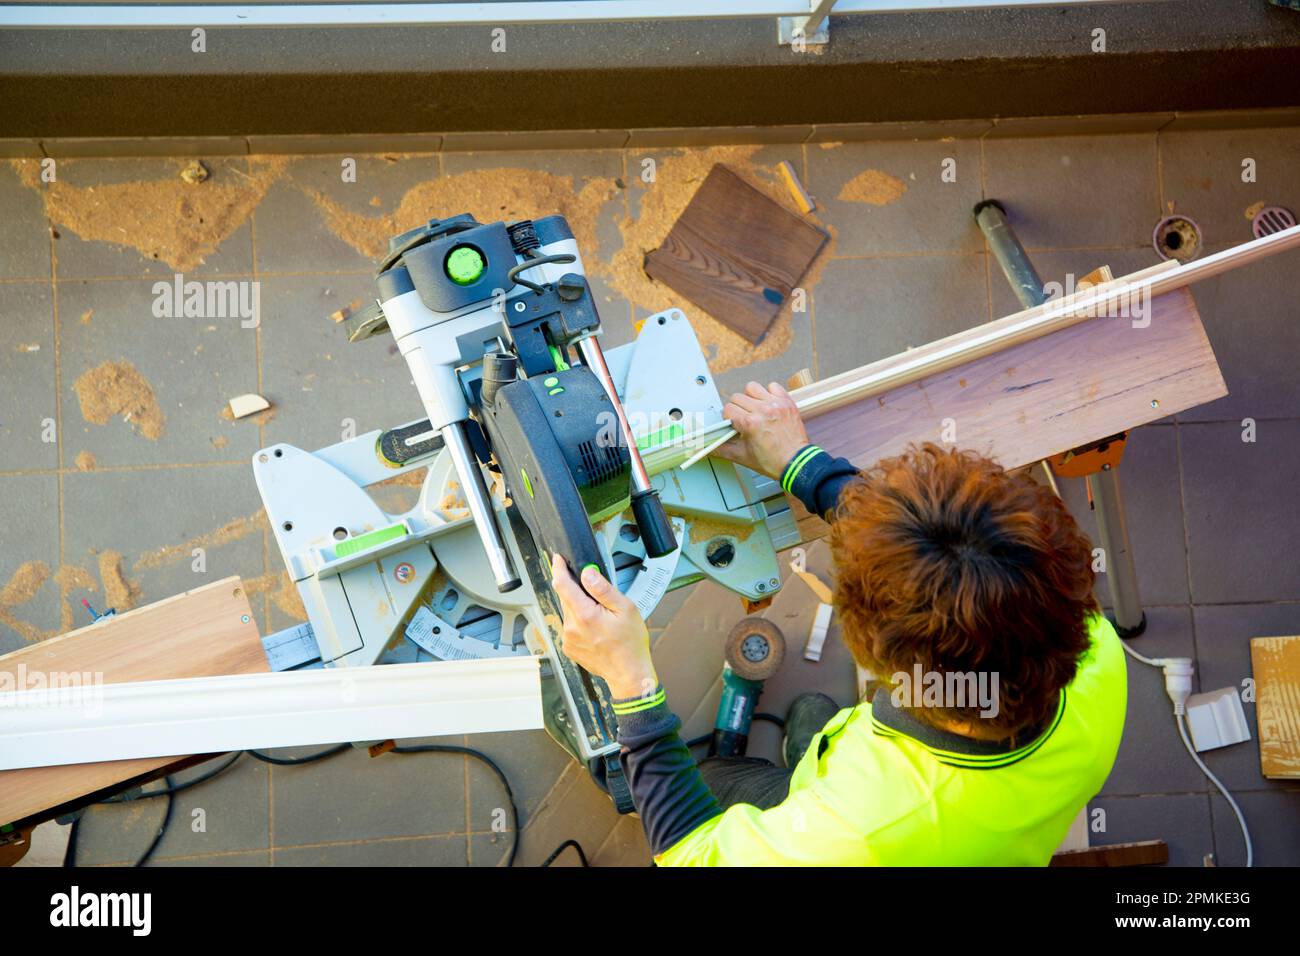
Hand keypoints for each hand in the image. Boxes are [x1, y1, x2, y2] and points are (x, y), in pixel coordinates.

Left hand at [549, 554, 657, 699]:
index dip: (559, 568)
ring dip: (580, 608)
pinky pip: (570, 626)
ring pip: (568, 612)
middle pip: (565, 597)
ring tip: (601, 618)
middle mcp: (572, 627)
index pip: (563, 584)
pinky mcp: (569, 647)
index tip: (558, 559)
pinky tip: (596, 629)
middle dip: (577, 590)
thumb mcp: (626, 609)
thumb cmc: (630, 644)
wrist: (628, 673)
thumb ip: (603, 589)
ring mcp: (568, 639)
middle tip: (598, 597)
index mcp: (585, 615)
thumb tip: (588, 573)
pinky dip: (579, 622)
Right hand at [715, 381, 809, 479]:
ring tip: (755, 409)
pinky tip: (768, 405)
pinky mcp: (786, 402)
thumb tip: (708, 446)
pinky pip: (773, 386)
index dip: (728, 418)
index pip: (728, 409)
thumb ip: (721, 449)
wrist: (795, 463)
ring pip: (752, 387)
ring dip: (750, 397)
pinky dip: (769, 393)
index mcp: (750, 423)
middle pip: (737, 397)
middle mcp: (763, 411)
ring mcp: (776, 404)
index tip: (734, 424)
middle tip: (744, 419)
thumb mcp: (742, 456)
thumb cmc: (772, 461)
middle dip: (737, 409)